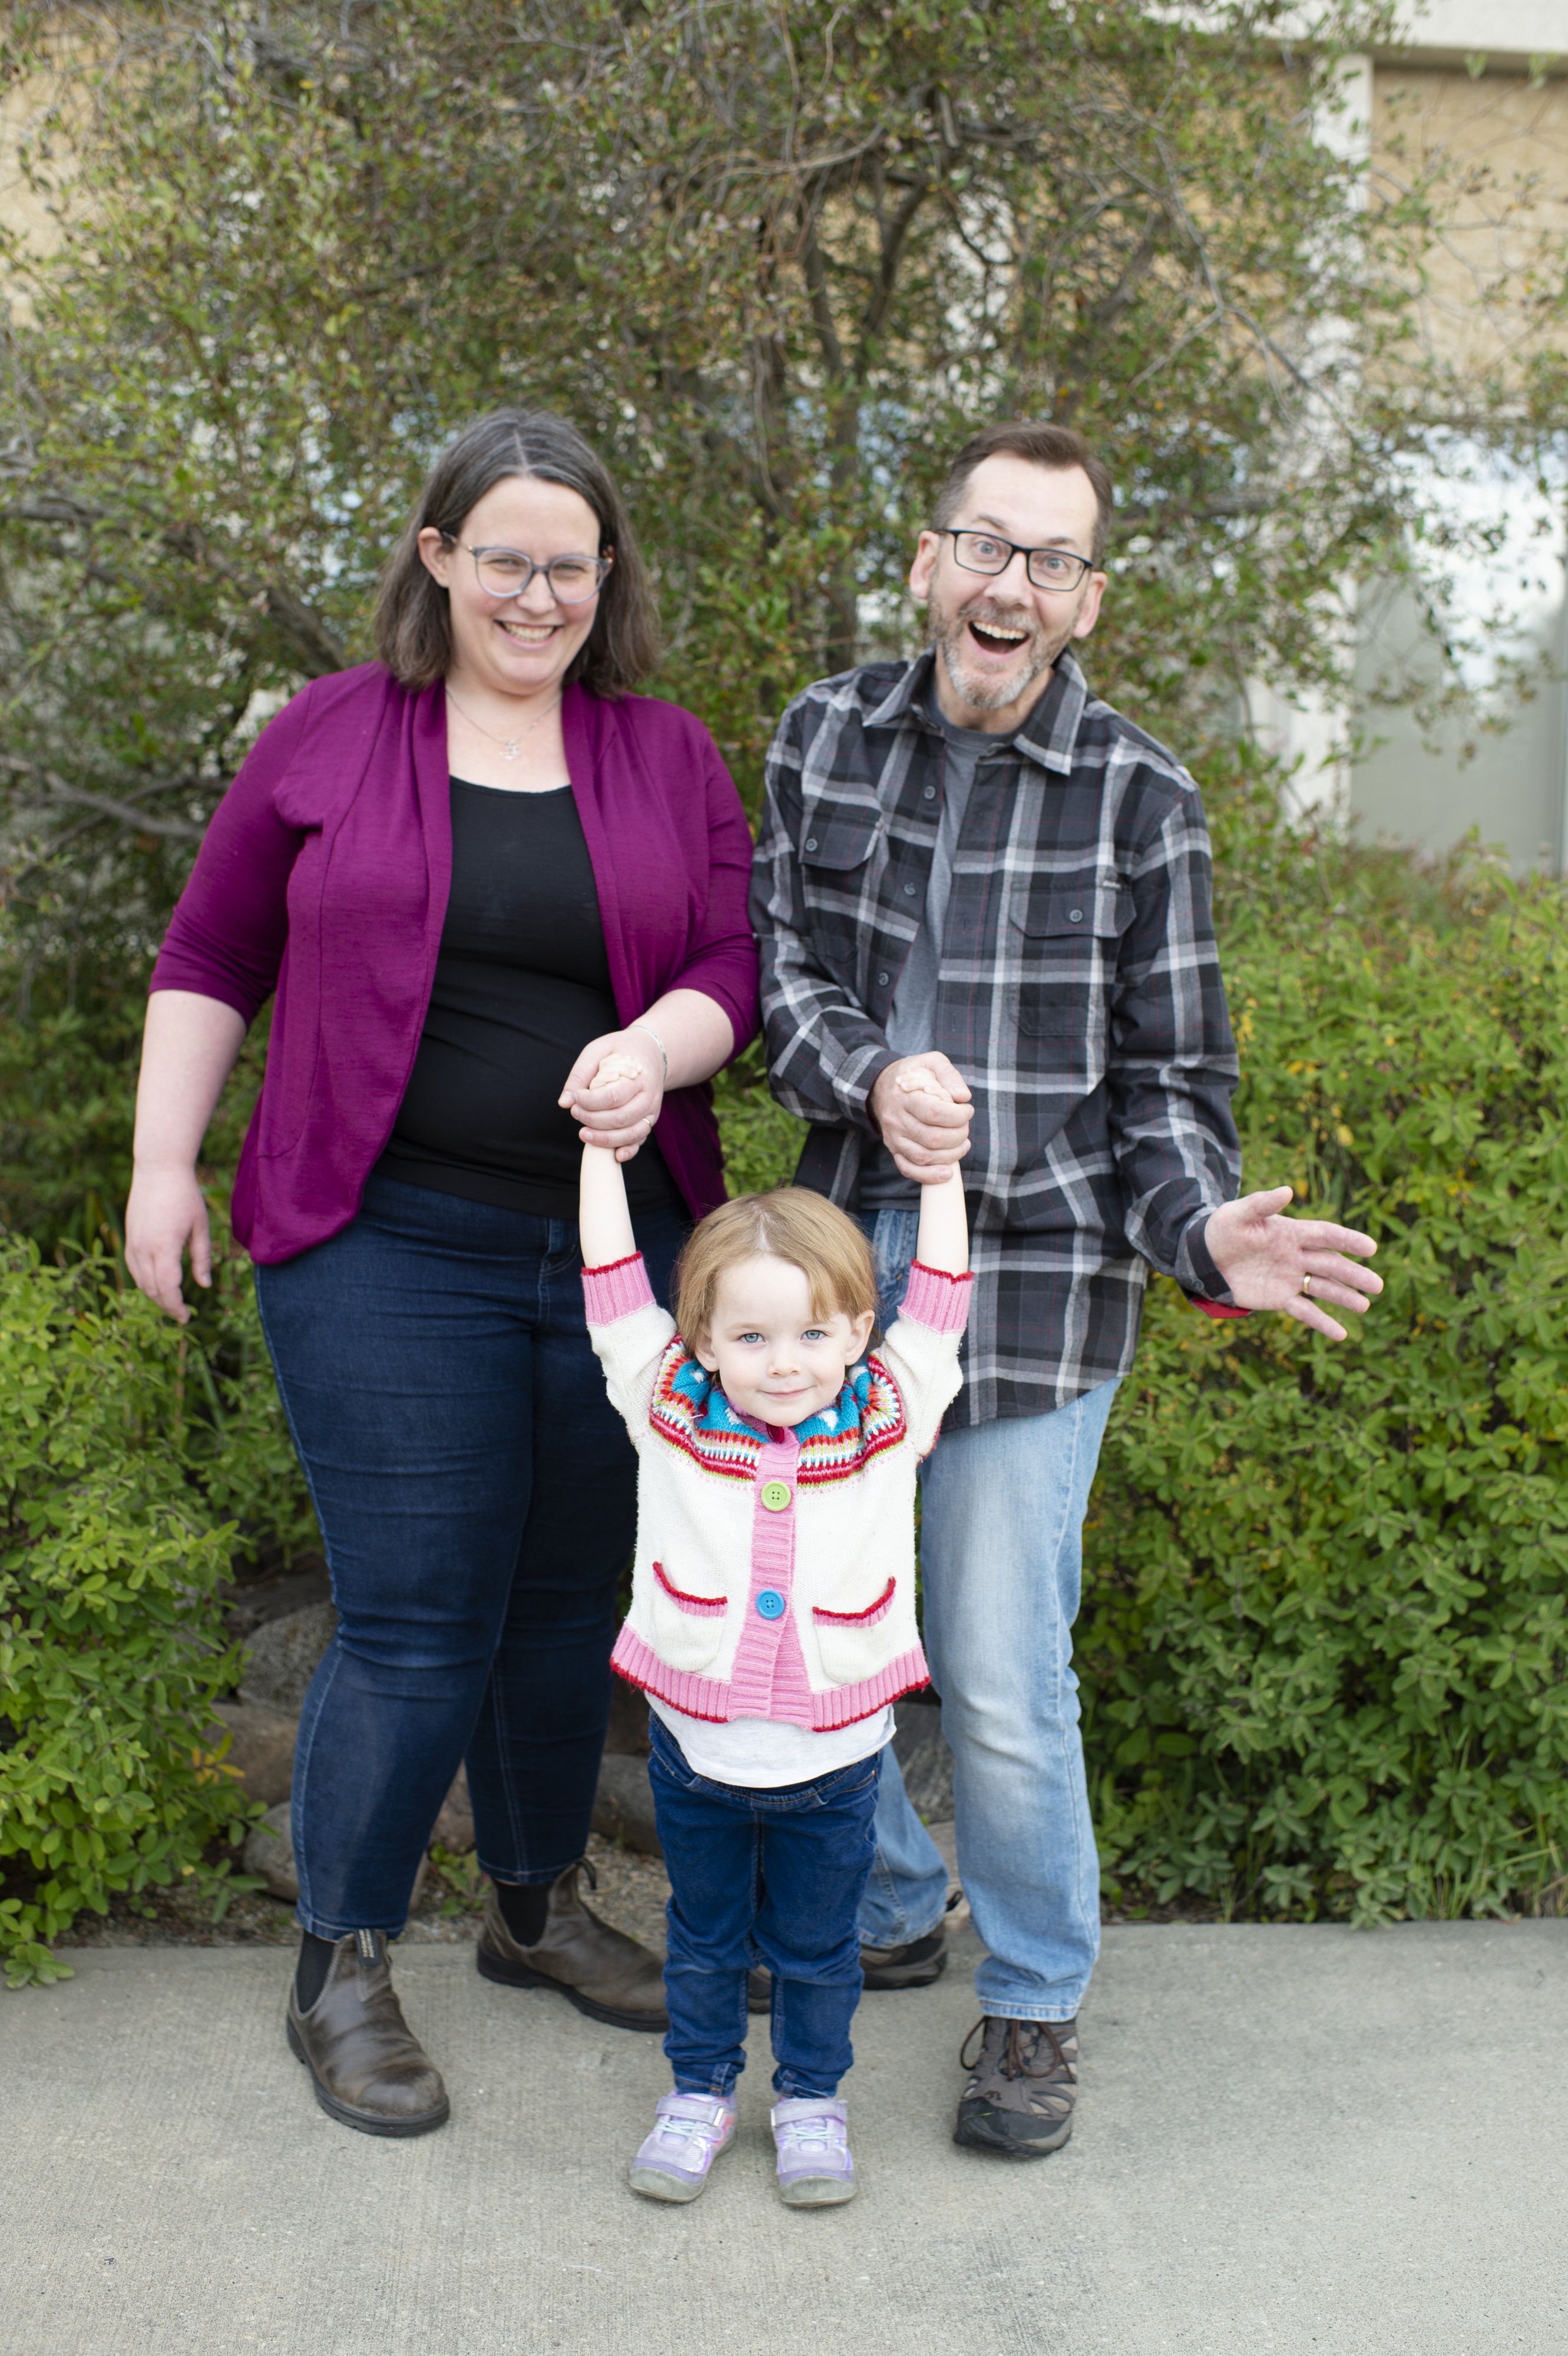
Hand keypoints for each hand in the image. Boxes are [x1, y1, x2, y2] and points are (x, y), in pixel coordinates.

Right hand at [125, 1163, 212, 1323]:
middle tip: (182, 1315)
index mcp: (164, 1247)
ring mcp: (132, 1243)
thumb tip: (204, 1287)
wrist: (158, 1170)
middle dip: (167, 1306)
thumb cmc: (185, 1196)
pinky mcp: (128, 1238)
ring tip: (171, 1303)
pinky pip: (133, 1268)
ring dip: (154, 1296)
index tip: (186, 1317)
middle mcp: (143, 1248)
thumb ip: (202, 1258)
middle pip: (152, 1289)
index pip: (167, 1288)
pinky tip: (156, 1285)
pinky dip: (144, 1282)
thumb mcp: (201, 1227)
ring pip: (140, 1281)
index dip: (176, 1307)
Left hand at [559, 1031, 663, 1160]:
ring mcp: (651, 1111)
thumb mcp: (598, 1050)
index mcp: (638, 1076)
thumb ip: (580, 1074)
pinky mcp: (650, 1121)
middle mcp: (648, 1096)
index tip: (575, 1097)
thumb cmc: (620, 1051)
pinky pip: (641, 1140)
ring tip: (583, 1134)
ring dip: (605, 1139)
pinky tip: (615, 1155)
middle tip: (575, 1112)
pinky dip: (629, 1151)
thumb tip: (564, 1102)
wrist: (651, 1052)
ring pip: (631, 1133)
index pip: (613, 1096)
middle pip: (621, 1117)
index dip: (589, 1102)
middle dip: (592, 1120)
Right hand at [870, 1053, 972, 1184]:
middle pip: (932, 1139)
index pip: (934, 1113)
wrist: (882, 1086)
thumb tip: (963, 1097)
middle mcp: (896, 1119)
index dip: (958, 1116)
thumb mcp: (931, 1062)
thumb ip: (949, 1075)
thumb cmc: (914, 1074)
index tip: (967, 1110)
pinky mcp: (894, 1150)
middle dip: (958, 1135)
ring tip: (962, 1144)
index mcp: (905, 1096)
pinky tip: (947, 1173)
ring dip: (950, 1155)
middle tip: (965, 1126)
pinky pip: (908, 1169)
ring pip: (923, 1157)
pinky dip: (929, 1176)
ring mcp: (893, 1138)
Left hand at [1202, 1186, 1381, 1340]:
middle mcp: (1298, 1256)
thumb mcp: (1238, 1214)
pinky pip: (1305, 1312)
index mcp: (1292, 1232)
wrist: (1205, 1258)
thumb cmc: (1223, 1230)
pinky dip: (1322, 1323)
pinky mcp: (1281, 1298)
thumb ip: (1262, 1204)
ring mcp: (1291, 1278)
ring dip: (1344, 1297)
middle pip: (1331, 1265)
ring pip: (1324, 1289)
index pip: (1326, 1235)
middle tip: (1377, 1285)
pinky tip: (1342, 1335)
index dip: (1348, 1241)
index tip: (1371, 1248)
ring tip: (1365, 1307)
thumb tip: (1287, 1190)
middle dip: (1353, 1275)